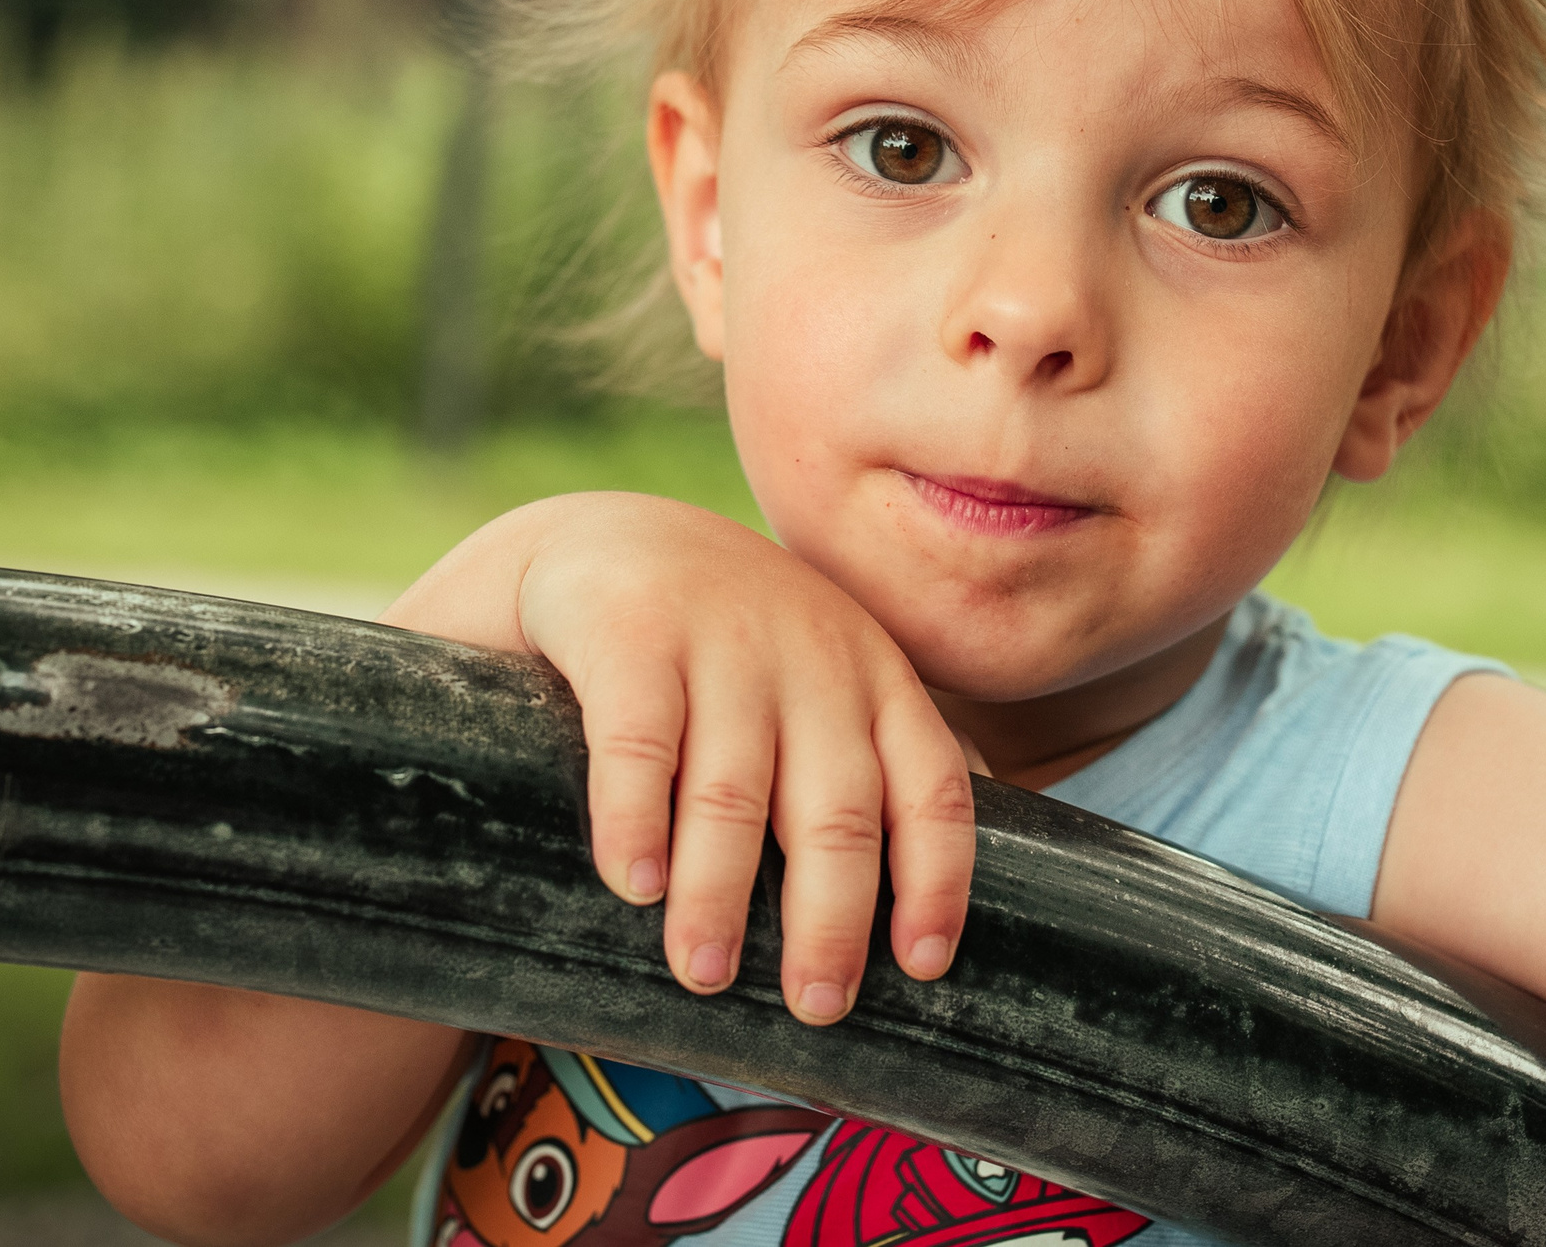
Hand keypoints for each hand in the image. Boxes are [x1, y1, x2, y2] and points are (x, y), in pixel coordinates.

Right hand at [384, 493, 977, 1024]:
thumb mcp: (821, 684)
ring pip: (734, 788)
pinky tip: (633, 885)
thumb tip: (939, 908)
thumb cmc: (729, 650)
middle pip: (837, 806)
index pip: (931, 786)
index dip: (936, 878)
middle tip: (815, 1004)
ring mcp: (721, 637)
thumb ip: (877, 763)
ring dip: (721, 893)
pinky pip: (637, 740)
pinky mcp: (628, 630)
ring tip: (704, 975)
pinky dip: (636, 819)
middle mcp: (812, 656)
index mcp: (875, 677)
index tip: (922, 965)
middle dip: (830, 916)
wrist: (606, 541)